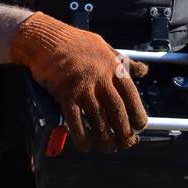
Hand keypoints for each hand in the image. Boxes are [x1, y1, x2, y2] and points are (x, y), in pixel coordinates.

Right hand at [10, 12, 149, 152]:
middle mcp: (100, 78)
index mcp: (112, 66)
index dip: (137, 114)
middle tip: (126, 143)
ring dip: (105, 139)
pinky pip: (76, 122)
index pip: (131, 95)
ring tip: (108, 148)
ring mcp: (82, 87)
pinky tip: (85, 145)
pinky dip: (82, 137)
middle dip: (124, 132)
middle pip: (117, 112)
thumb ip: (123, 61)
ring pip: (98, 121)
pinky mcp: (65, 94)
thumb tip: (143, 70)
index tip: (139, 127)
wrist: (44, 39)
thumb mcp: (104, 46)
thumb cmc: (74, 42)